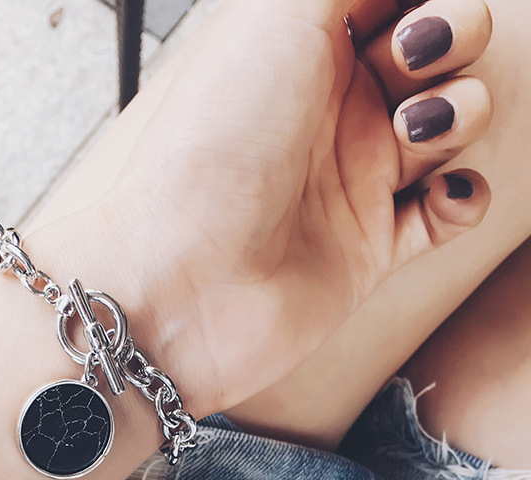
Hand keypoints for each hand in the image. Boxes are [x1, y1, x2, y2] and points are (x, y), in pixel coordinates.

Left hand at [86, 0, 492, 417]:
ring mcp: (354, 180)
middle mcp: (331, 110)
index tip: (405, 7)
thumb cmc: (210, 148)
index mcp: (304, 49)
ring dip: (459, 111)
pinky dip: (464, 196)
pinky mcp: (371, 249)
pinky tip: (442, 192)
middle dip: (453, 35)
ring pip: (451, 123)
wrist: (184, 282)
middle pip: (437, 49)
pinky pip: (448, 213)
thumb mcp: (274, 18)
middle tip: (409, 60)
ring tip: (412, 132)